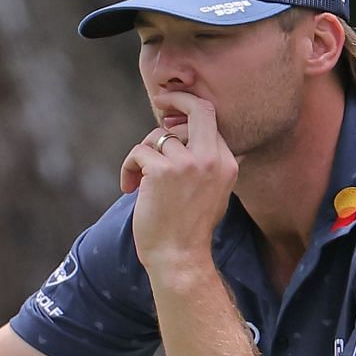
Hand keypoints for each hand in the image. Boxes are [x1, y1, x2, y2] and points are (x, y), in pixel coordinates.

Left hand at [120, 91, 236, 276]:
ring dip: (142, 155)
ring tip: (137, 179)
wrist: (179, 257)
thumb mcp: (215, 194)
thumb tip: (192, 138)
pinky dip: (129, 168)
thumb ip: (209, 165)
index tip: (173, 113)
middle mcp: (211, 159)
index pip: (210, 121)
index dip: (189, 112)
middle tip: (160, 100)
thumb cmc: (190, 230)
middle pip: (197, 109)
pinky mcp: (162, 171)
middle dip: (176, 98)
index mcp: (227, 163)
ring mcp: (187, 163)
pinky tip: (129, 187)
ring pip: (158, 135)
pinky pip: (139, 152)